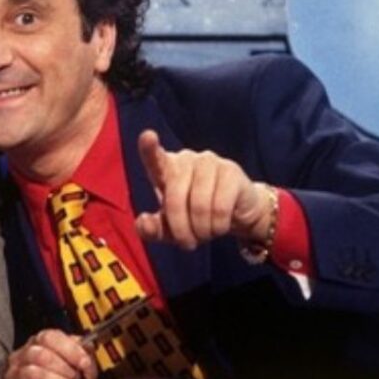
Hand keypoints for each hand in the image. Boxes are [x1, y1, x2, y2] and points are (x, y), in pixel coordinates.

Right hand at [4, 329, 97, 378]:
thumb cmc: (62, 378)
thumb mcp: (73, 361)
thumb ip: (80, 350)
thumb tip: (89, 347)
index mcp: (38, 342)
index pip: (49, 337)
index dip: (70, 349)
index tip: (84, 362)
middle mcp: (22, 355)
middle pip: (41, 355)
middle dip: (64, 369)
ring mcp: (15, 375)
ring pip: (35, 374)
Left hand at [134, 130, 271, 250]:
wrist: (234, 214)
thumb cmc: (194, 216)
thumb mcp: (169, 228)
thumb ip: (152, 228)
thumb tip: (143, 222)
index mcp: (166, 168)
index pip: (154, 157)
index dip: (150, 148)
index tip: (148, 136)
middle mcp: (186, 159)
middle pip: (175, 199)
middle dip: (180, 229)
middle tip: (188, 243)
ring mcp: (209, 161)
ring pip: (199, 205)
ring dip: (202, 230)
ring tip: (205, 233)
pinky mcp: (231, 171)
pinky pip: (220, 207)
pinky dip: (218, 226)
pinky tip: (221, 226)